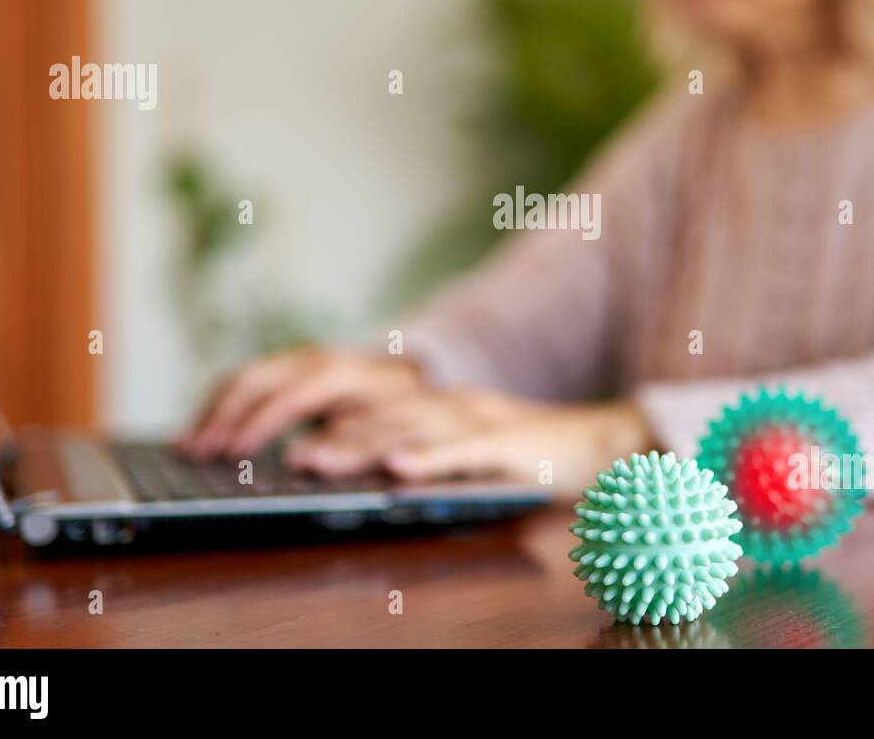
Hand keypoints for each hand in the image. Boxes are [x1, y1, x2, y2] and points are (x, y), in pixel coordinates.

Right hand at [179, 346, 422, 459]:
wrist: (405, 373)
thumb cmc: (396, 408)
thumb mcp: (383, 428)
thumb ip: (346, 444)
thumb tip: (301, 460)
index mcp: (337, 374)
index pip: (289, 398)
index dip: (259, 425)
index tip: (233, 452)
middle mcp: (310, 359)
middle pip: (254, 381)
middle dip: (222, 417)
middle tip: (196, 454)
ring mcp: (294, 359)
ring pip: (241, 379)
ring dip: (211, 412)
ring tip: (187, 448)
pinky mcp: (283, 367)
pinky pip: (242, 381)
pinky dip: (216, 406)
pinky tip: (200, 431)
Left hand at [283, 389, 653, 498]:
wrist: (601, 444)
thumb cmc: (526, 454)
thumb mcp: (460, 448)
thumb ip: (414, 450)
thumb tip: (348, 463)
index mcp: (435, 403)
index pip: (366, 405)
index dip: (317, 420)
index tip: (273, 441)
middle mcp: (451, 404)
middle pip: (377, 413)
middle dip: (324, 434)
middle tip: (278, 455)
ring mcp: (480, 421)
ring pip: (410, 427)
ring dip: (359, 444)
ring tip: (315, 462)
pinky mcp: (511, 446)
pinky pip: (465, 451)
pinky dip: (431, 458)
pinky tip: (399, 470)